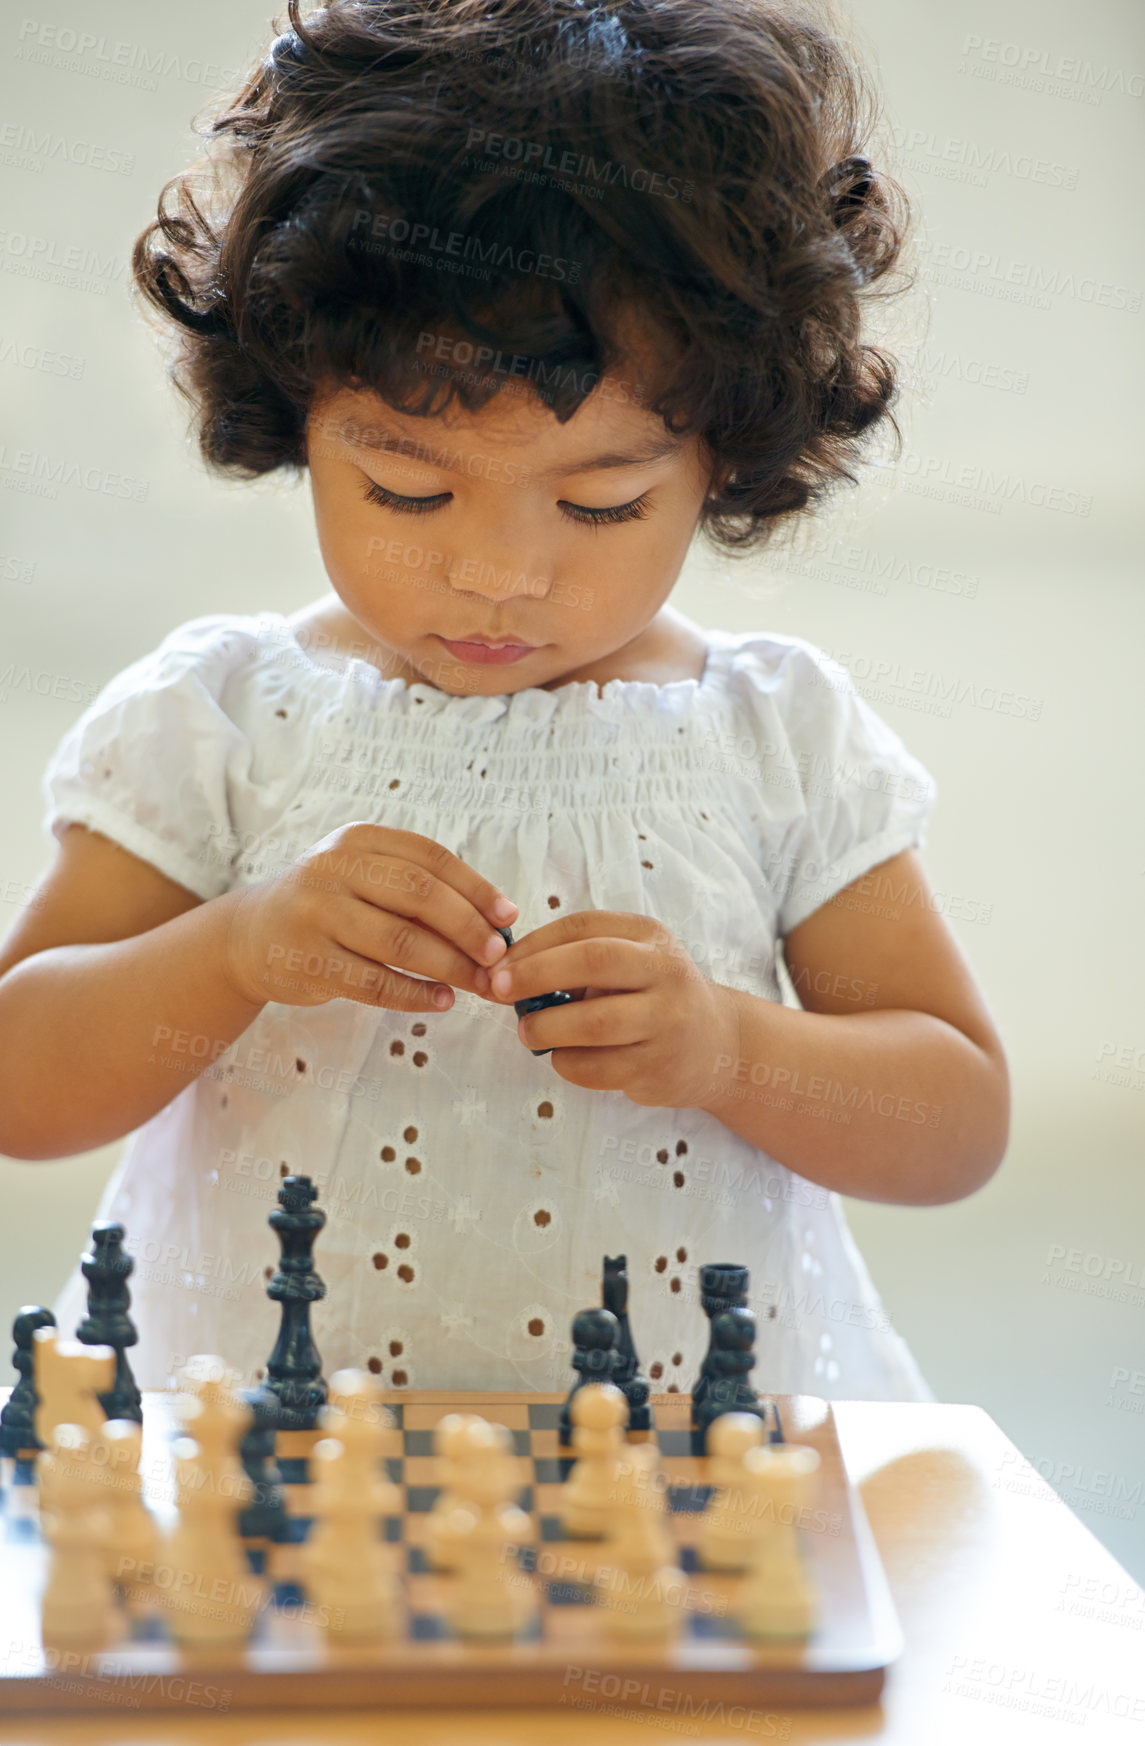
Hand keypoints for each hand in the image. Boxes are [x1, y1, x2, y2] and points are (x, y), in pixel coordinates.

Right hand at [222, 823, 516, 1012]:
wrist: (250, 935)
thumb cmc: (328, 904)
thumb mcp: (363, 877)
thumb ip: (418, 889)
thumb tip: (496, 922)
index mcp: (358, 839)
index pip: (431, 858)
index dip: (476, 888)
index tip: (509, 917)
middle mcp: (334, 869)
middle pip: (421, 895)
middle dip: (469, 929)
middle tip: (500, 956)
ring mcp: (318, 915)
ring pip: (402, 943)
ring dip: (451, 967)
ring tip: (481, 984)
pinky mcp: (309, 961)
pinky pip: (376, 983)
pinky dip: (416, 995)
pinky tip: (442, 1000)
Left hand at [485, 910, 740, 1108]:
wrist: (717, 1045)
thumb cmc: (653, 996)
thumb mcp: (630, 959)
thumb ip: (575, 959)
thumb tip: (503, 972)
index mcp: (650, 936)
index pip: (583, 927)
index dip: (534, 944)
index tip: (499, 963)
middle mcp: (665, 972)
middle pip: (593, 961)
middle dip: (535, 974)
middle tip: (498, 990)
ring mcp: (667, 1022)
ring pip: (596, 1022)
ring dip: (547, 1027)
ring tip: (526, 1031)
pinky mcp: (659, 1068)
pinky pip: (599, 1068)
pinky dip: (567, 1063)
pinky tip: (562, 1056)